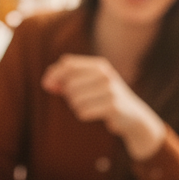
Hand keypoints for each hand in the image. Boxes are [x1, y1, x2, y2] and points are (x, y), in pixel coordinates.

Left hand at [41, 55, 164, 157]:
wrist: (132, 116)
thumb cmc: (104, 99)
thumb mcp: (89, 84)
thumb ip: (68, 80)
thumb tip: (47, 83)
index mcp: (99, 65)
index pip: (68, 63)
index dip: (53, 74)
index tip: (46, 85)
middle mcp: (105, 74)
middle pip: (69, 84)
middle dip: (68, 96)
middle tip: (80, 101)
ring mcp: (110, 90)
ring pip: (75, 100)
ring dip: (77, 107)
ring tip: (90, 107)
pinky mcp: (112, 106)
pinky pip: (83, 112)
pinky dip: (83, 115)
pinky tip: (94, 114)